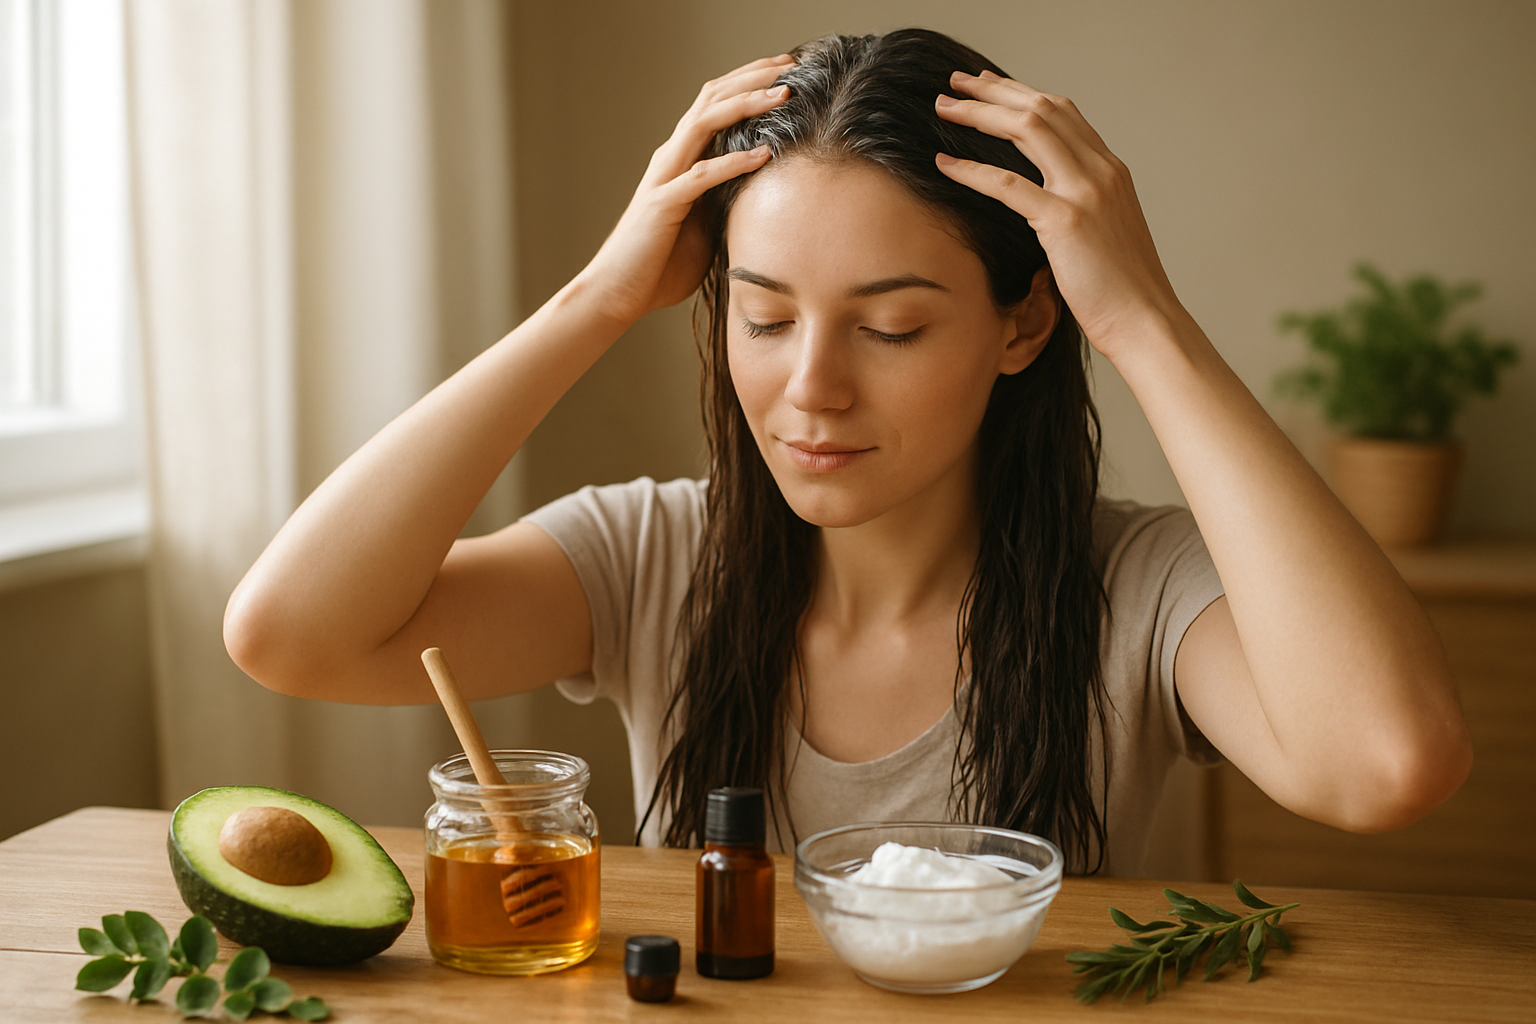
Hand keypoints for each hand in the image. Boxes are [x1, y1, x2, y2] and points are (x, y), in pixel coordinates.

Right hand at [577, 55, 793, 327]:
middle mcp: (671, 158)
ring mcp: (664, 177)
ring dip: (745, 105)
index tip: (788, 71)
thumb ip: (726, 203)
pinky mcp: (662, 204)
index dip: (749, 83)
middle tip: (791, 64)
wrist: (617, 293)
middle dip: (752, 78)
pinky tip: (764, 154)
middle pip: (711, 99)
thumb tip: (765, 198)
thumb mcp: (705, 227)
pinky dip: (734, 162)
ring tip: (783, 95)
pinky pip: (702, 176)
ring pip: (704, 123)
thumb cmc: (659, 265)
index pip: (715, 105)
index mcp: (681, 160)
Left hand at [933, 71, 1184, 363]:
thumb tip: (1048, 208)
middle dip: (995, 90)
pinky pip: (1008, 184)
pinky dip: (972, 170)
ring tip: (944, 107)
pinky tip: (944, 164)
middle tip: (957, 81)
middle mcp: (1101, 170)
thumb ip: (1082, 209)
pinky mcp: (1065, 221)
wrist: (1146, 321)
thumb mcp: (1105, 235)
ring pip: (1026, 130)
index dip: (1022, 94)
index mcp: (1111, 171)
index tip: (989, 86)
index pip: (1064, 113)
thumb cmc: (1122, 290)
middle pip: (1042, 108)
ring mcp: (1085, 192)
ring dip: (980, 114)